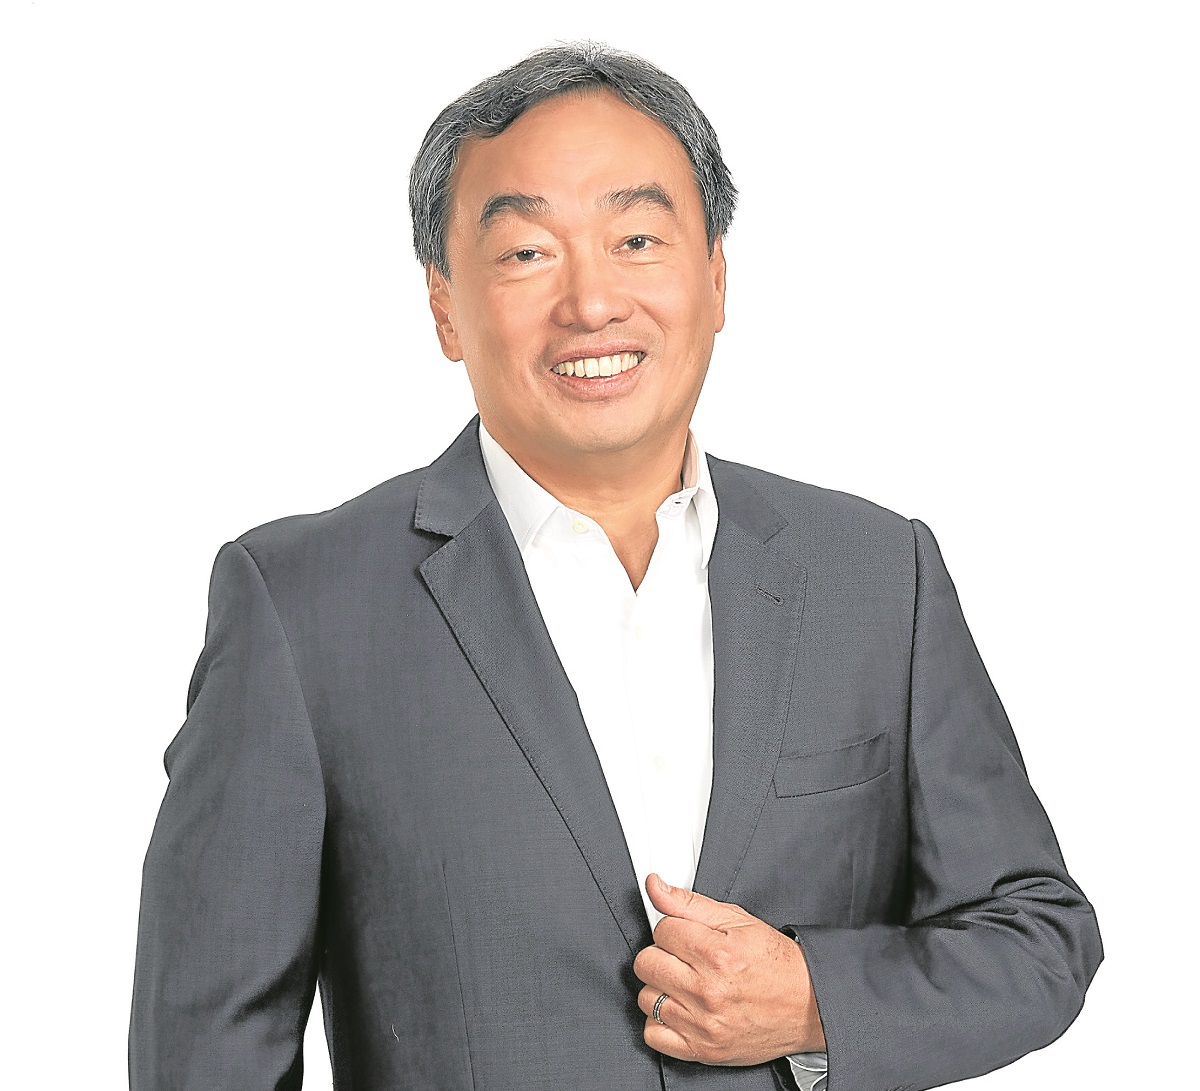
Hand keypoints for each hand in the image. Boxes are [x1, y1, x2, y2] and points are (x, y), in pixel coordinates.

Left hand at [633, 873, 825, 1065]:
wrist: (808, 1006)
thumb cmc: (774, 963)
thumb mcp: (737, 921)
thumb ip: (689, 903)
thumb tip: (654, 884)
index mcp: (718, 954)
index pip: (662, 930)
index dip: (674, 929)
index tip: (688, 936)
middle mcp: (708, 992)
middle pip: (647, 963)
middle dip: (662, 954)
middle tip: (684, 958)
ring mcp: (704, 1025)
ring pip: (646, 997)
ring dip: (661, 987)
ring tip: (685, 983)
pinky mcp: (703, 1051)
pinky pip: (653, 1034)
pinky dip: (660, 1022)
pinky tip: (680, 1009)